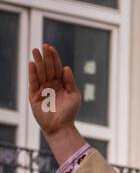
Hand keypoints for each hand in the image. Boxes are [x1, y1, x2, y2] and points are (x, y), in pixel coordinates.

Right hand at [28, 45, 84, 161]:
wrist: (61, 126)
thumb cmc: (69, 112)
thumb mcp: (74, 95)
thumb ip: (70, 81)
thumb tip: (66, 67)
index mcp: (61, 83)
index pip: (56, 67)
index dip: (54, 57)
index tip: (50, 47)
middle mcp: (50, 84)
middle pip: (47, 67)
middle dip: (45, 56)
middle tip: (43, 45)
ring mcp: (42, 88)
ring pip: (40, 72)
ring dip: (38, 61)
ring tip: (36, 51)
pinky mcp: (34, 95)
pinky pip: (33, 81)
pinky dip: (32, 73)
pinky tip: (32, 64)